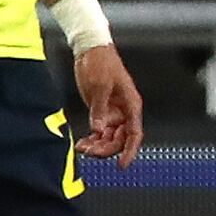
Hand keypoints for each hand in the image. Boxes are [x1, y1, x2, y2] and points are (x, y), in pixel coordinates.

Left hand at [71, 40, 143, 162]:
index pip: (134, 133)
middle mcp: (124, 111)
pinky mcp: (101, 111)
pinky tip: (82, 143)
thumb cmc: (101, 63)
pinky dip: (92, 139)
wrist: (91, 50)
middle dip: (106, 148)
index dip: (129, 150)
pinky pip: (99, 131)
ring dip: (97, 145)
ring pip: (109, 137)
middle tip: (90, 152)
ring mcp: (113, 112)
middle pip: (120, 139)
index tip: (122, 164)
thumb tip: (98, 129)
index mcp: (130, 104)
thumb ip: (99, 109)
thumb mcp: (100, 86)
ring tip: (82, 148)